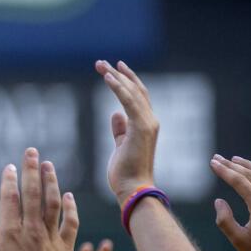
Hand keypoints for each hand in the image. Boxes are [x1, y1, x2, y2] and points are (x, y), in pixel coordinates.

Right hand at [0, 148, 79, 250]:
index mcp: (10, 233)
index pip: (10, 199)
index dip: (10, 180)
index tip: (10, 166)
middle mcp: (32, 230)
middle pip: (33, 194)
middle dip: (31, 170)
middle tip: (32, 151)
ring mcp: (50, 237)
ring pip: (52, 203)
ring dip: (51, 182)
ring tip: (48, 165)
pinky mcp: (64, 246)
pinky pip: (70, 222)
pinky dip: (70, 208)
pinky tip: (68, 196)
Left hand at [96, 60, 158, 203]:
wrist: (133, 188)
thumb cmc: (126, 172)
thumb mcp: (121, 146)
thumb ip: (120, 129)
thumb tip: (115, 113)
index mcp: (145, 125)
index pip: (137, 97)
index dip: (126, 81)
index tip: (113, 69)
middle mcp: (150, 121)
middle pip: (136, 90)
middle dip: (119, 74)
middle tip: (101, 62)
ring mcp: (148, 124)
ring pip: (132, 92)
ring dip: (116, 77)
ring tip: (101, 65)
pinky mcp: (141, 128)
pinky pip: (130, 102)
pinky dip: (119, 88)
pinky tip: (108, 78)